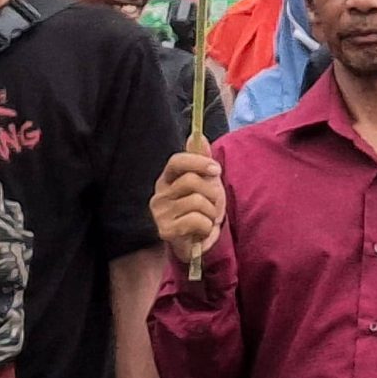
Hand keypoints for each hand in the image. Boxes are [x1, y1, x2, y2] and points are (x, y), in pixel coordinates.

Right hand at [149, 143, 224, 258]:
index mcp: (167, 179)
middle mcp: (160, 194)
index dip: (198, 162)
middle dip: (213, 193)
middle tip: (215, 204)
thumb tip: (197, 136)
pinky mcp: (166, 231)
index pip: (176, 161)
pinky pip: (197, 220)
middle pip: (191, 181)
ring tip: (208, 218)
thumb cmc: (199, 209)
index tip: (216, 170)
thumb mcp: (204, 182)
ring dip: (212, 212)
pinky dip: (208, 226)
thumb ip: (201, 159)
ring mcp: (160, 213)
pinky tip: (203, 230)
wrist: (194, 241)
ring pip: (197, 201)